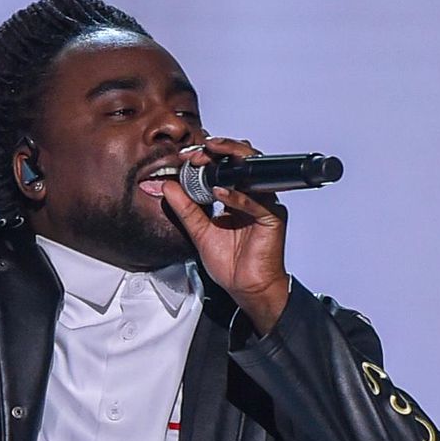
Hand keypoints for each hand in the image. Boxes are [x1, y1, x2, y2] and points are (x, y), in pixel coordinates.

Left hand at [161, 137, 289, 332]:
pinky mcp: (272, 219)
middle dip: (219, 152)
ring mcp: (264, 206)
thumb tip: (167, 186)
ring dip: (228, 164)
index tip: (185, 156)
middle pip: (241, 163)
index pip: (224, 168)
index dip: (207, 158)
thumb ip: (185, 209)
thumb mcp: (199, 232)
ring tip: (206, 160)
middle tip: (196, 152)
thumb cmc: (230, 264)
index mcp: (236, 198)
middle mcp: (252, 197)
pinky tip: (220, 192)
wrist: (246, 288)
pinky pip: (256, 203)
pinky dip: (238, 196)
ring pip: (252, 174)